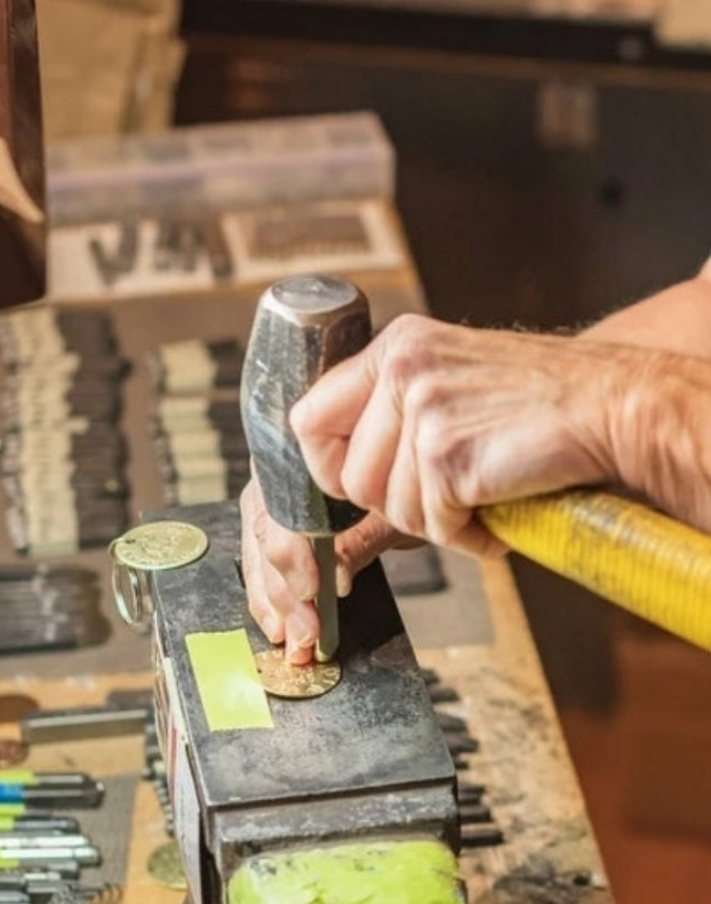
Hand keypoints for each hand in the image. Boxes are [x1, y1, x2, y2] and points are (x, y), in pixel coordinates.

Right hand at [239, 476, 417, 664]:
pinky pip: (258, 566)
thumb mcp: (389, 515)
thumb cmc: (394, 494)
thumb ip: (361, 540)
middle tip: (304, 634)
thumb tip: (335, 578)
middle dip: (283, 593)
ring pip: (255, 555)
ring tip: (290, 640)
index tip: (310, 591)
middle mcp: (275, 475)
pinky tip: (278, 625)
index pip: (285, 507)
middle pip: (265, 536)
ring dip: (272, 603)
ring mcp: (265, 502)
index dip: (293, 553)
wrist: (396, 487)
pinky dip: (268, 599)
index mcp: (302, 460)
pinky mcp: (267, 530)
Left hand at [289, 313, 663, 552]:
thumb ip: (391, 408)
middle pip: (348, 478)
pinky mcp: (449, 454)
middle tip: (442, 496)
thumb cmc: (540, 401)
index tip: (358, 483)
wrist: (615, 404)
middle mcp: (402, 369)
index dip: (327, 466)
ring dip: (435, 520)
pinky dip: (469, 536)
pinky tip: (497, 511)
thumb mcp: (449, 376)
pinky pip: (435, 527)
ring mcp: (424, 410)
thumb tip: (339, 470)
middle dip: (394, 504)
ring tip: (478, 497)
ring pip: (388, 508)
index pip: (307, 419)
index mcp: (395, 347)